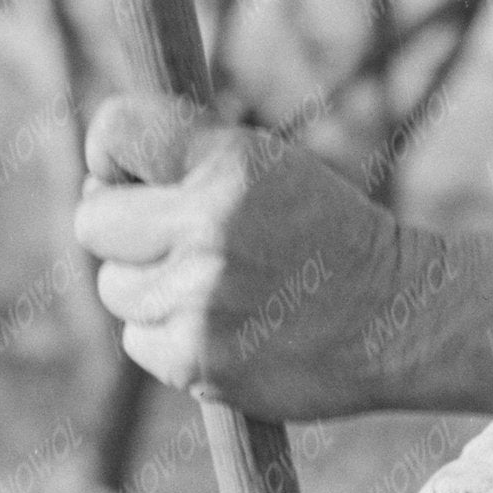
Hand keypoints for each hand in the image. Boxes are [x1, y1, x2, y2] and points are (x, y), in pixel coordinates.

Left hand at [75, 96, 412, 420]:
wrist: (399, 317)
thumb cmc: (327, 233)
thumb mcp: (270, 166)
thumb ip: (188, 156)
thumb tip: (99, 173)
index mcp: (227, 166)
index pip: (113, 131)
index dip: (111, 154)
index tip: (133, 174)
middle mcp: (208, 229)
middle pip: (93, 221)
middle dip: (122, 227)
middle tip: (170, 237)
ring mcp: (200, 301)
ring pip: (114, 287)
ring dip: (149, 287)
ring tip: (213, 288)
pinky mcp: (198, 362)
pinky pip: (137, 340)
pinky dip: (168, 336)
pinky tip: (223, 328)